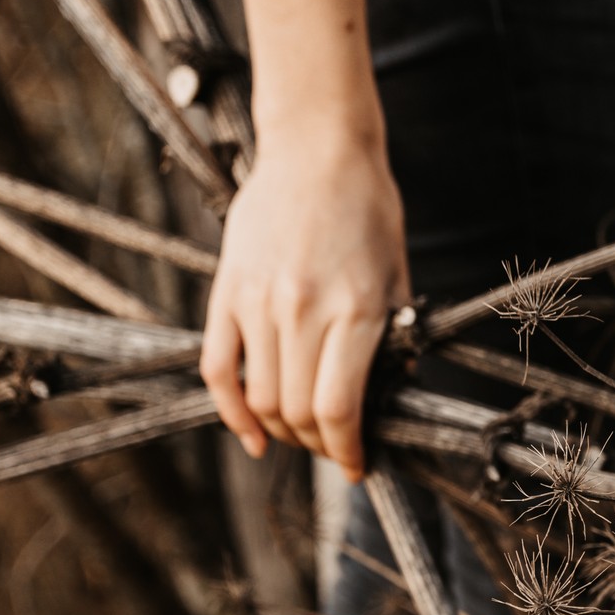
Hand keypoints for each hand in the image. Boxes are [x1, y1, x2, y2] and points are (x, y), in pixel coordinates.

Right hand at [200, 121, 409, 481]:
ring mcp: (257, 303)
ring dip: (280, 431)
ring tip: (300, 434)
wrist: (318, 148)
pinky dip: (230, 411)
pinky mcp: (227, 292)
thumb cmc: (369, 210)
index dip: (346, 451)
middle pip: (296, 413)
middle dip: (317, 445)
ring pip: (259, 399)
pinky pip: (217, 369)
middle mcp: (302, 311)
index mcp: (354, 311)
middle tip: (332, 448)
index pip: (338, 410)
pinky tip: (250, 434)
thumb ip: (390, 339)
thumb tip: (382, 401)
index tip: (356, 466)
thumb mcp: (397, 277)